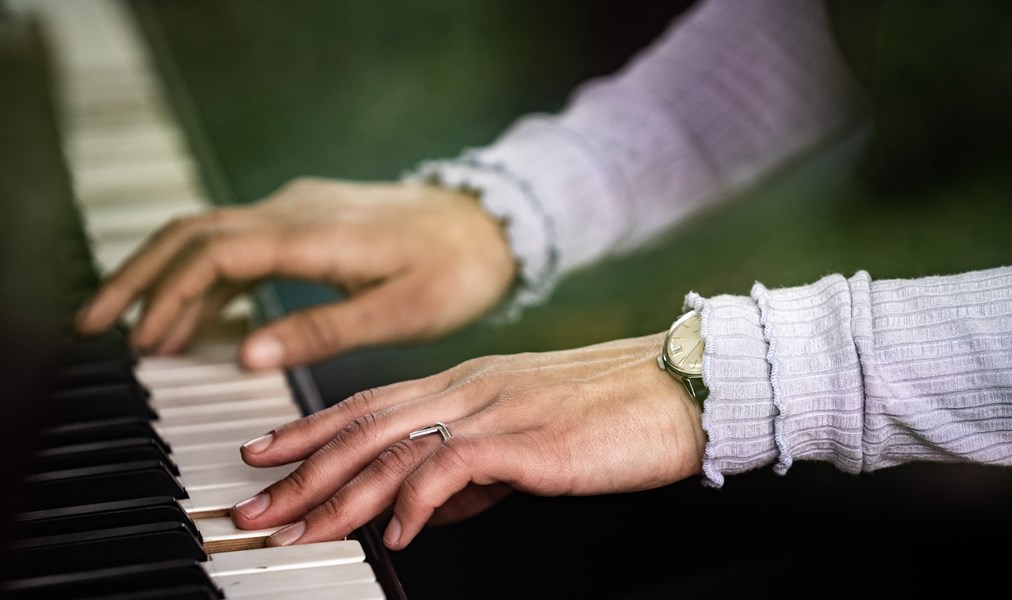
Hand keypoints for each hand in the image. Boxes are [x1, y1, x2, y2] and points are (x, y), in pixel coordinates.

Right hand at [74, 178, 516, 368]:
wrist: (492, 223)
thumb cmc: (456, 269)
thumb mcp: (399, 310)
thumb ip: (322, 330)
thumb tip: (245, 356)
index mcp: (313, 234)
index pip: (214, 257)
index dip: (169, 298)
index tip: (143, 343)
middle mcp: (295, 211)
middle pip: (191, 235)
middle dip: (139, 278)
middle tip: (96, 325)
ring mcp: (299, 210)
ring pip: (208, 234)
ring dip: (166, 276)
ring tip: (136, 329)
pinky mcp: (308, 219)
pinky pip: (239, 241)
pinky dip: (206, 276)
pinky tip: (199, 313)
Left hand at [230, 333, 705, 549]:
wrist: (681, 389)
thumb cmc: (612, 414)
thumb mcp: (527, 441)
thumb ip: (472, 471)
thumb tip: (422, 509)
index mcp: (468, 382)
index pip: (371, 403)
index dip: (311, 429)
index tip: (266, 454)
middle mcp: (470, 388)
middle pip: (365, 424)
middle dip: (301, 466)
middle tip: (253, 503)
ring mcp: (496, 408)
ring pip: (394, 445)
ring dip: (339, 490)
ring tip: (298, 527)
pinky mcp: (528, 438)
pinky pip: (454, 467)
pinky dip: (416, 502)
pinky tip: (397, 534)